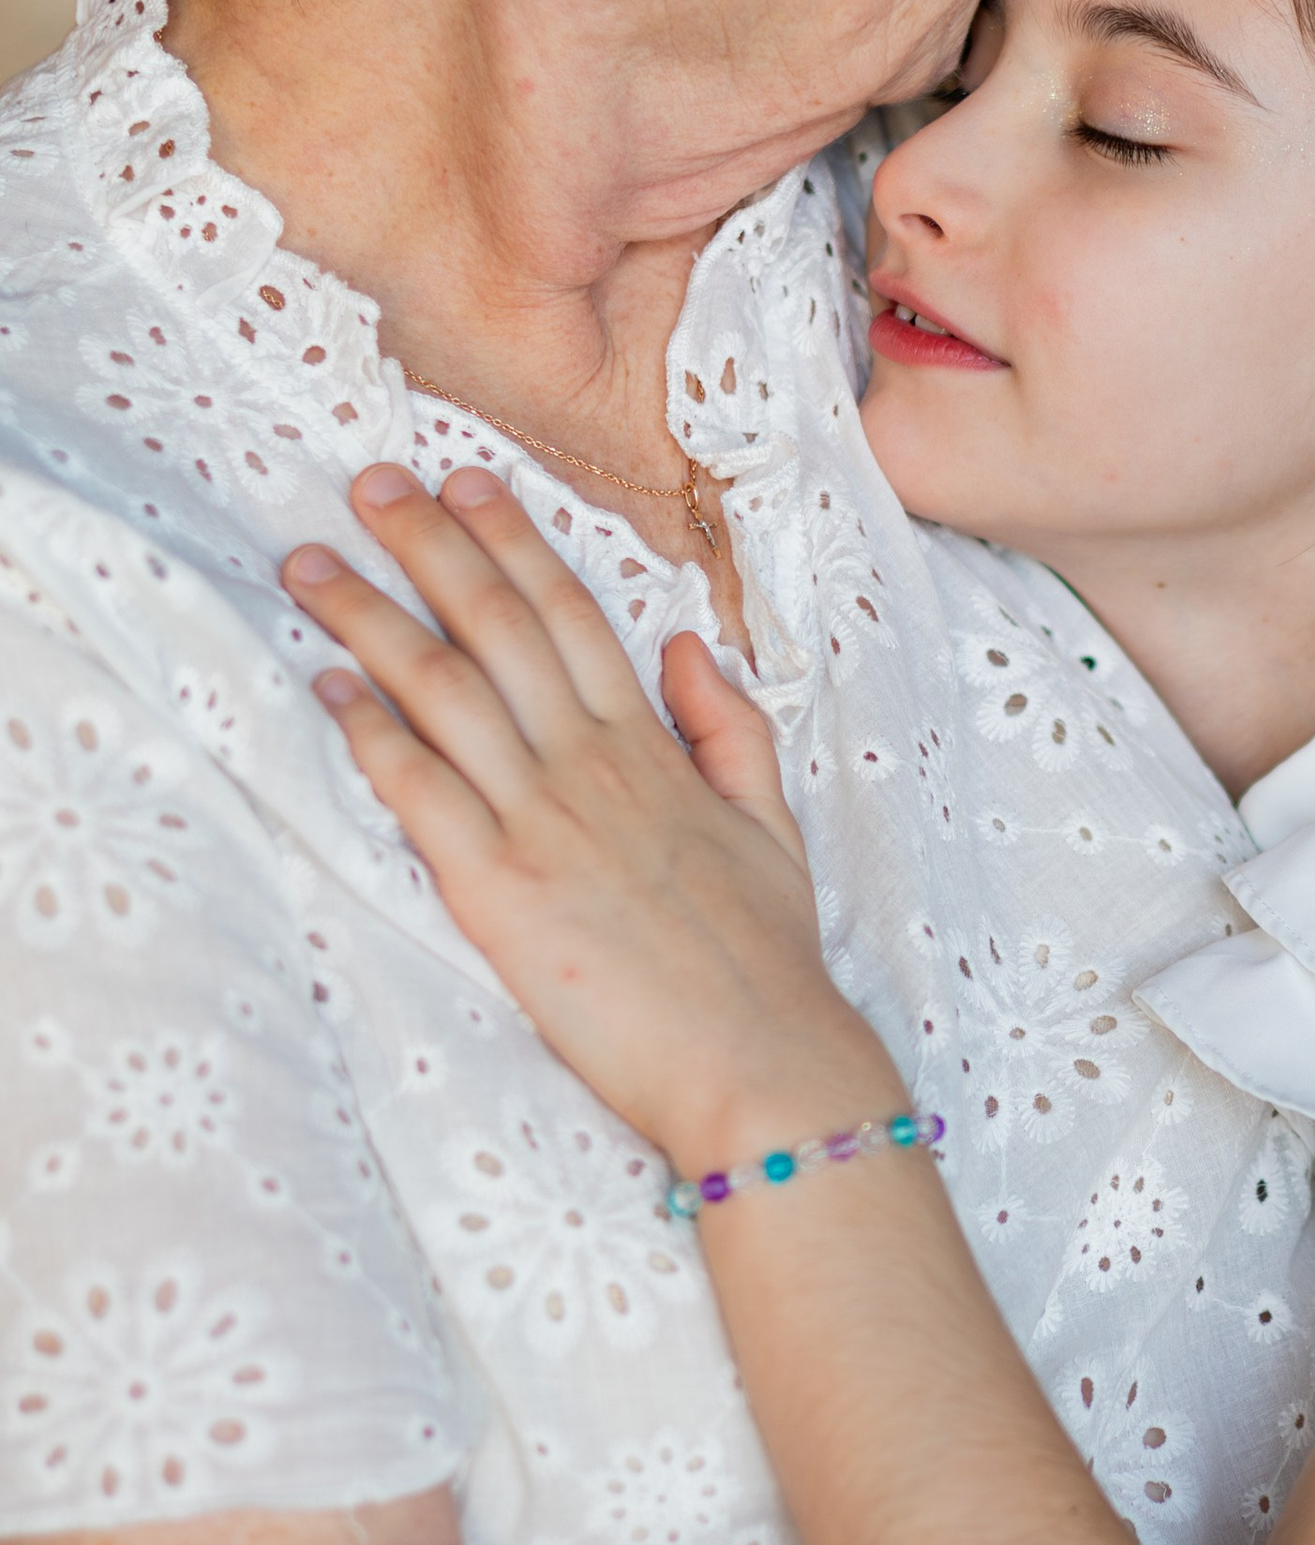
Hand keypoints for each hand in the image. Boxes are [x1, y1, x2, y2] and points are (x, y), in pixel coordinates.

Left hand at [283, 464, 880, 1163]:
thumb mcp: (772, 826)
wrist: (760, 1062)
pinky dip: (368, 731)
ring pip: (444, 690)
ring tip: (312, 565)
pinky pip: (419, 789)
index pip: (571, 616)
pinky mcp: (497, 888)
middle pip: (495, 627)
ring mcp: (542, 821)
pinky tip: (326, 687)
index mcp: (653, 750)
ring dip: (370, 618)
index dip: (513, 542)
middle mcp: (591, 766)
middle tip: (369, 484)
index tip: (465, 482)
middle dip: (428, 546)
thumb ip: (730, 729)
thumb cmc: (765, 962)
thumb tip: (688, 647)